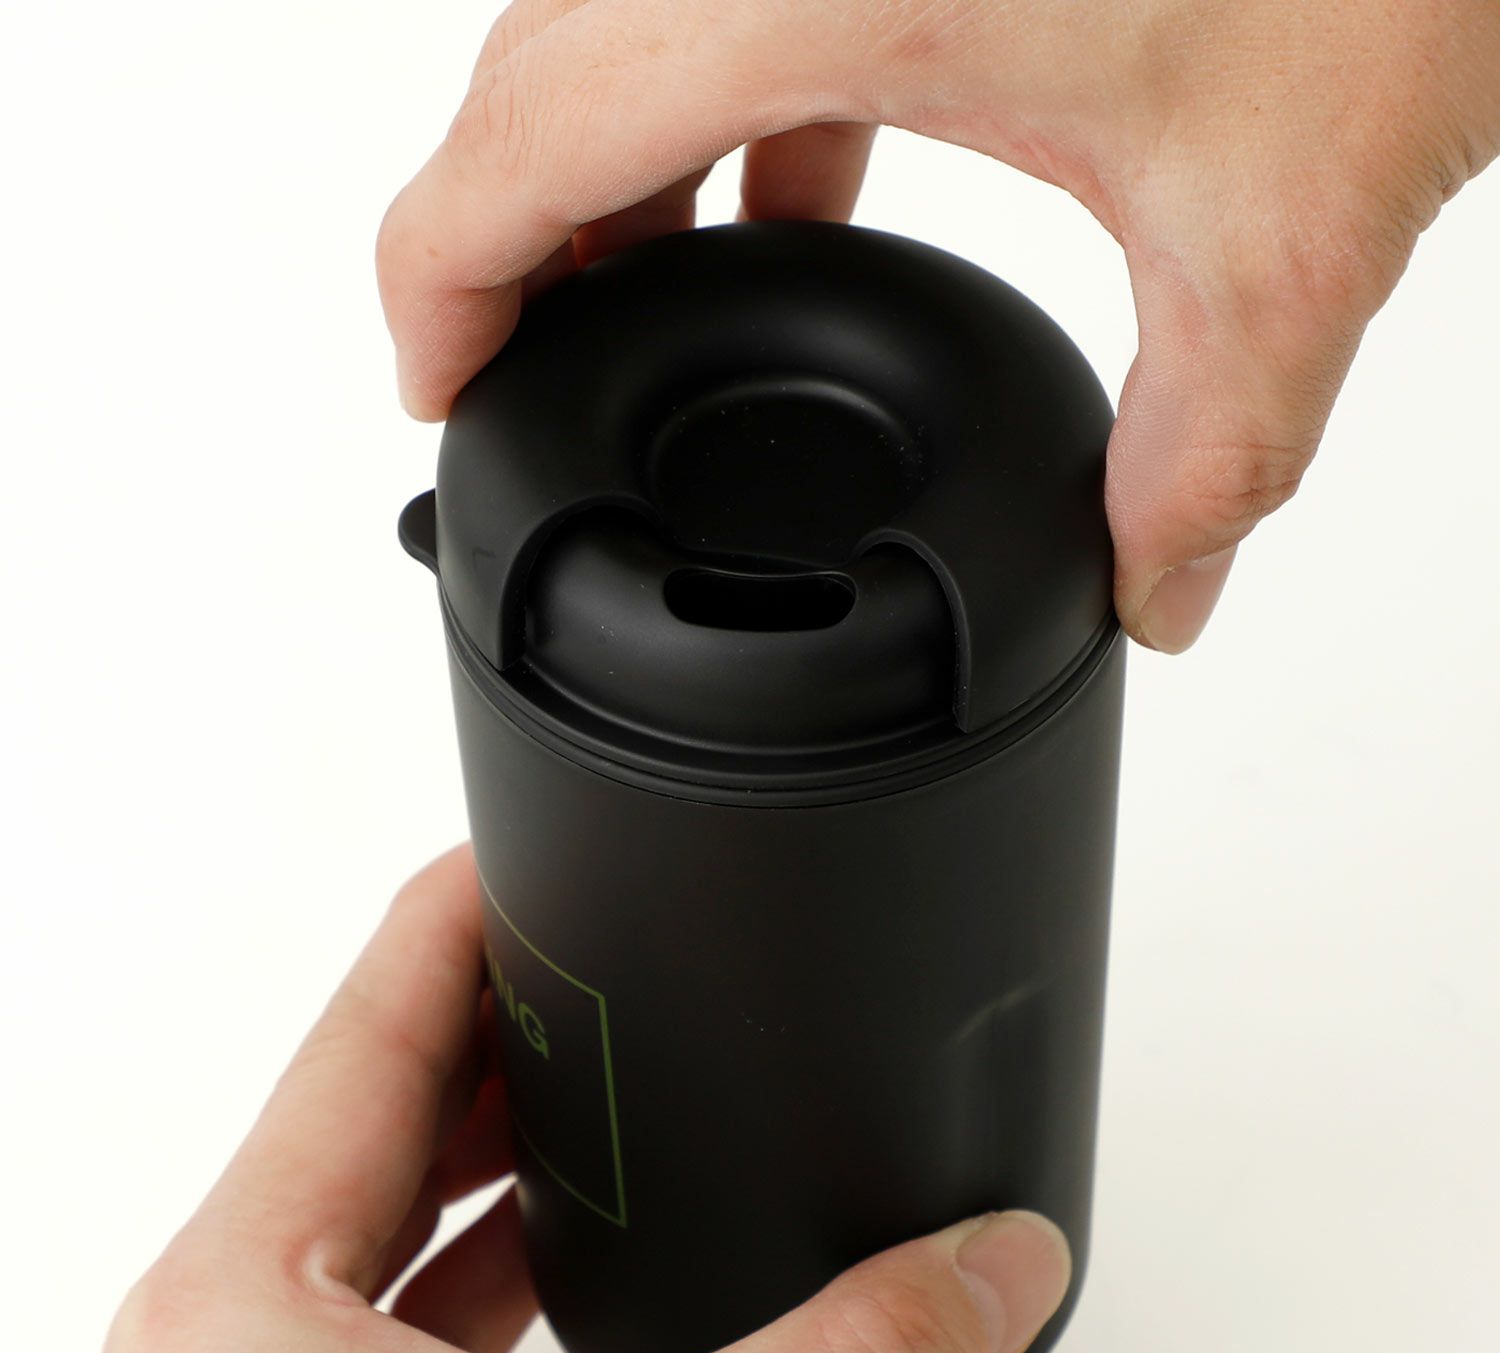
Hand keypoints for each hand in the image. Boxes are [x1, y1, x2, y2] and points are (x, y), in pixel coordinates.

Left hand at [35, 847, 1070, 1352]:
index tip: (505, 847)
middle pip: (346, 1133)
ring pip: (336, 1256)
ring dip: (456, 1183)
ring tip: (564, 1117)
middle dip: (477, 1050)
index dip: (454, 919)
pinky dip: (439, 1308)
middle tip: (568, 974)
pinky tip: (531, 1311)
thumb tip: (993, 1261)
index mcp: (231, 1329)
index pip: (361, 1032)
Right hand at [376, 0, 1499, 652]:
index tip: (439, 391)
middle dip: (515, 240)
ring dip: (613, 175)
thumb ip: (1207, 456)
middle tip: (535, 379)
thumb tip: (1153, 596)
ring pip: (620, 21)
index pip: (524, 130)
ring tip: (650, 318)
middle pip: (541, 72)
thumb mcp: (1286, 228)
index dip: (440, 275)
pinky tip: (796, 202)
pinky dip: (722, 109)